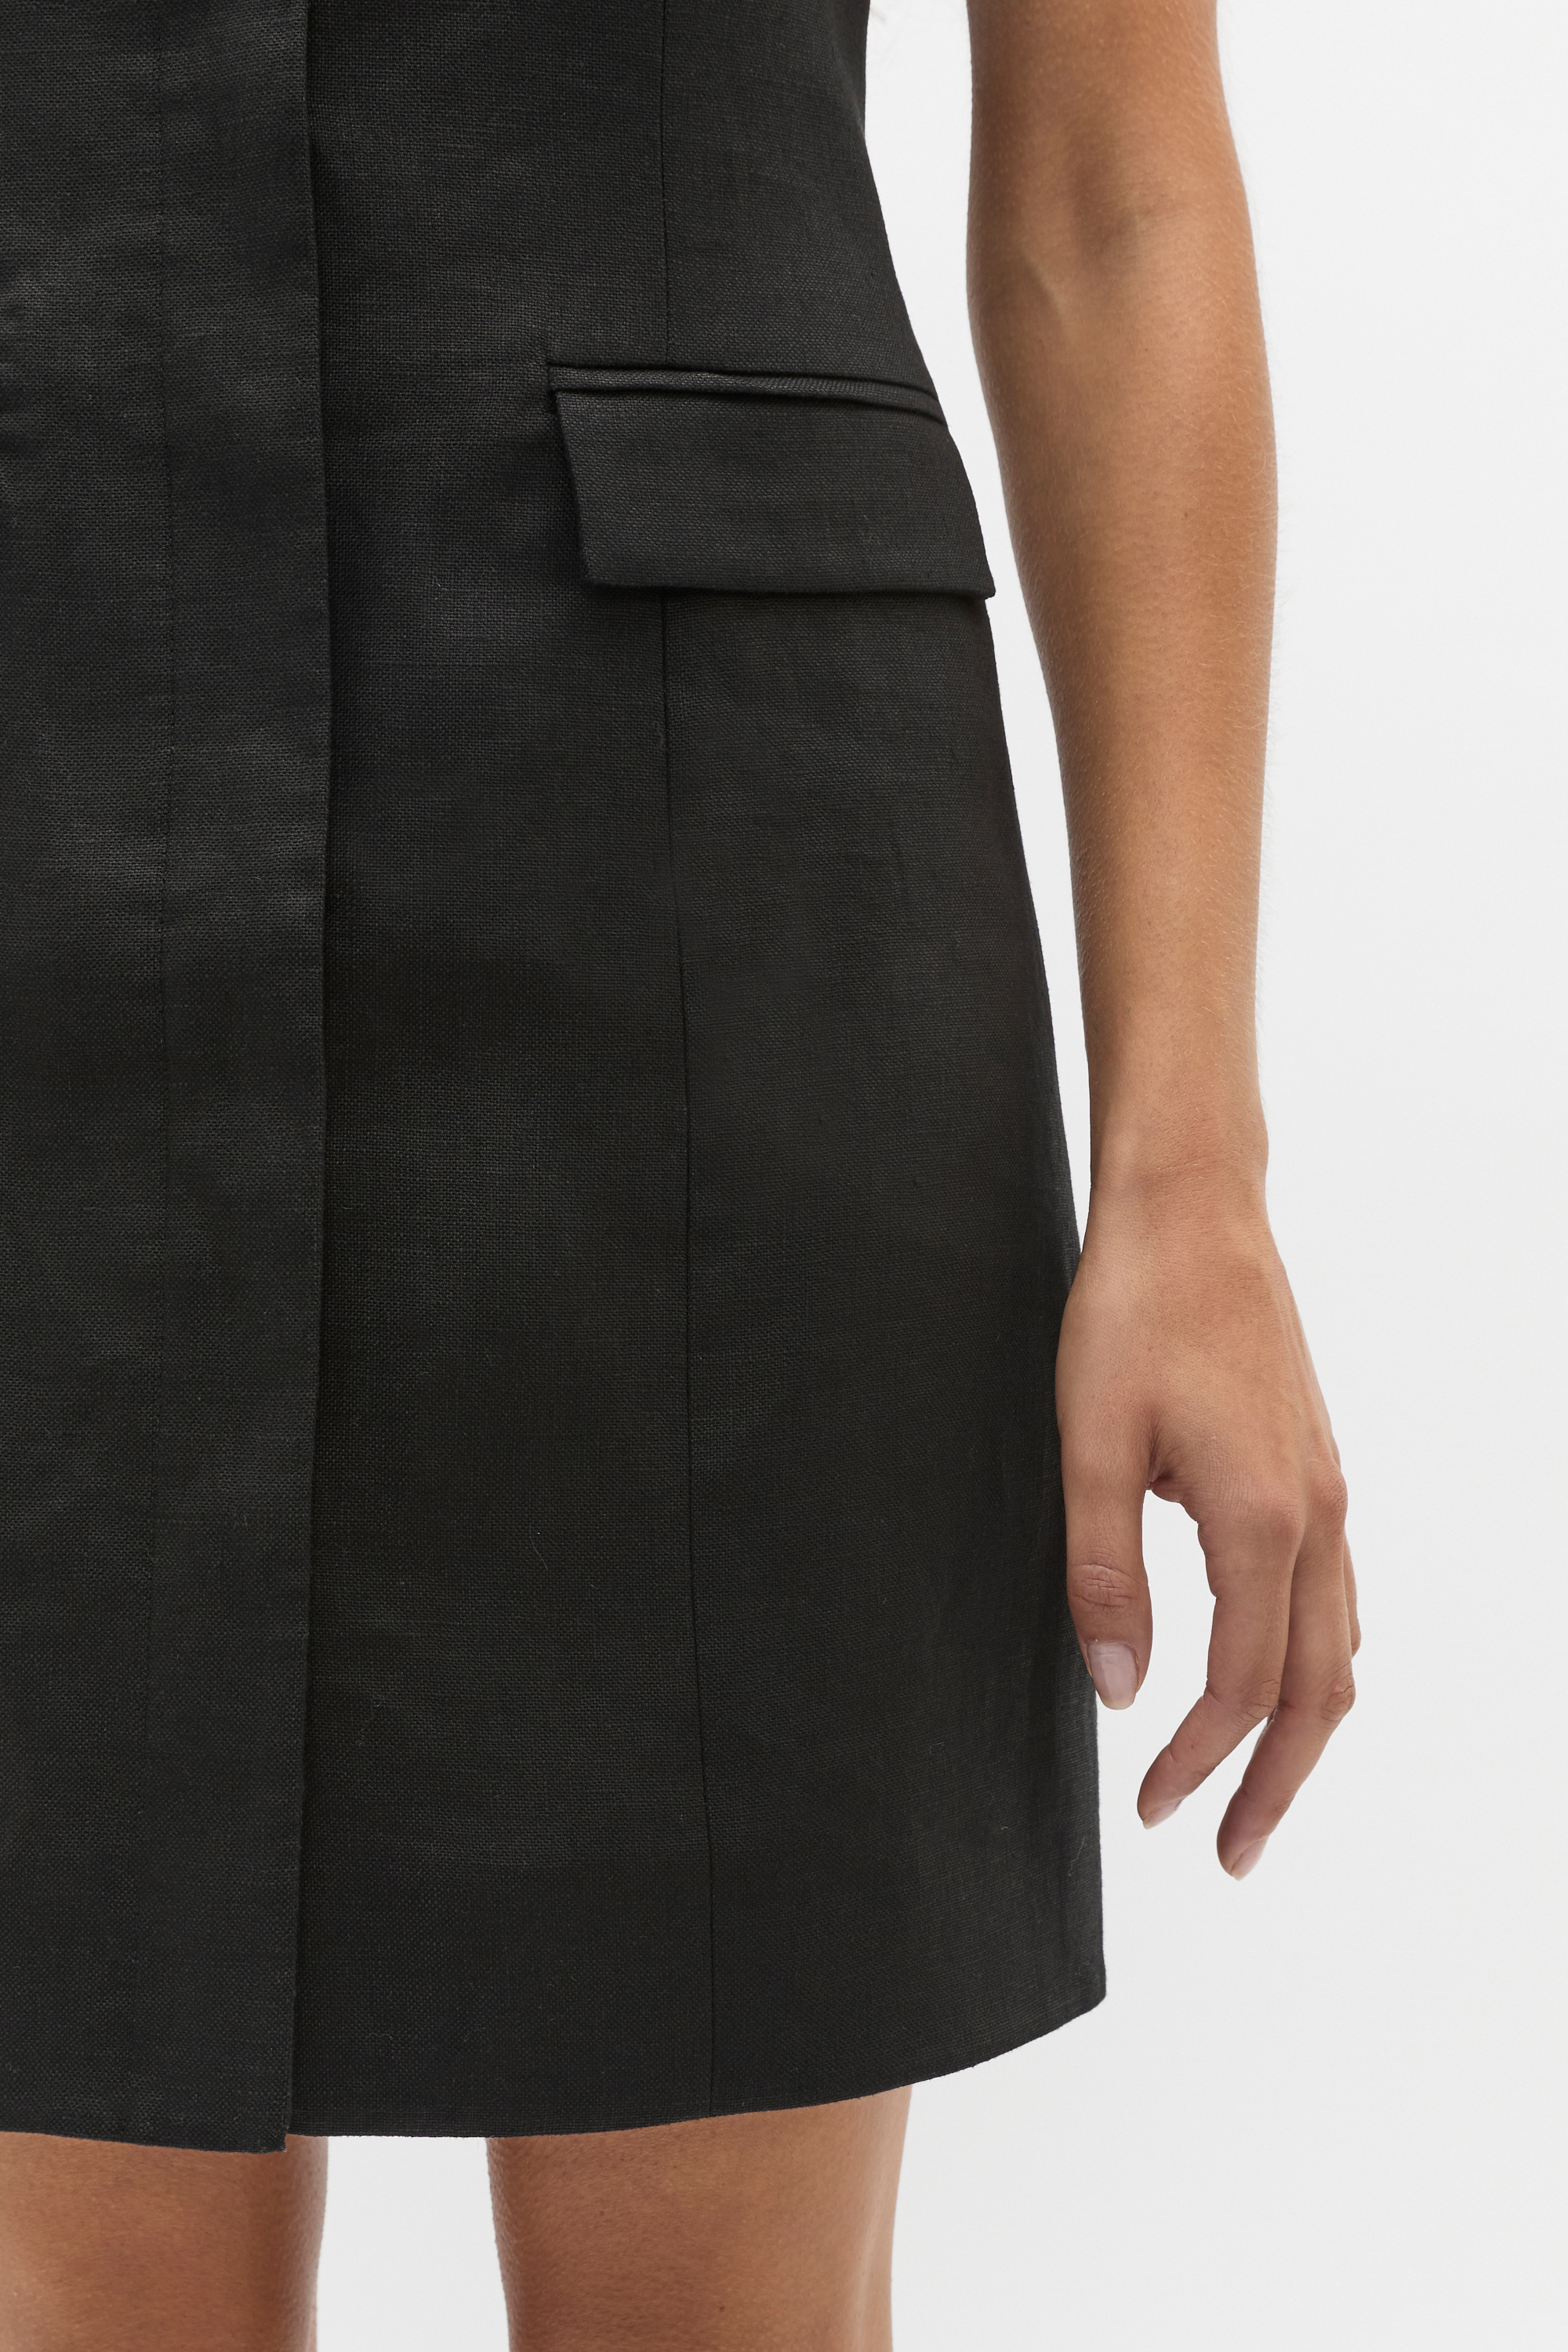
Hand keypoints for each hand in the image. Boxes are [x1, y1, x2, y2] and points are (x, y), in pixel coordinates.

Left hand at [1055, 1173, 1358, 1876]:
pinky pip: (1337, 1593)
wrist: (1192, 1209)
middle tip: (1228, 1850)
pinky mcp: (1315, 1466)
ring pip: (1341, 1644)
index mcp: (1261, 1517)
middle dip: (1277, 1783)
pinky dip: (1313, 1659)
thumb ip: (1103, 1573)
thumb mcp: (1090, 1443)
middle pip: (1320, 1689)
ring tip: (1254, 1787)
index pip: (1245, 1684)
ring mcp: (1327, 1489)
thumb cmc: (1134, 1310)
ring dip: (1303, 1729)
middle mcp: (1317, 1513)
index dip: (1200, 1758)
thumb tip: (1121, 1690)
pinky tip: (1275, 1673)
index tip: (1152, 1807)